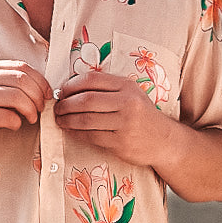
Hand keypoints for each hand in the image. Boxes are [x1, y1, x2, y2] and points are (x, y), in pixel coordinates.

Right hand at [0, 59, 51, 154]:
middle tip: (40, 109)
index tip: (46, 95)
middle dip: (38, 96)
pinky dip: (17, 122)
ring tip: (30, 118)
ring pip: (17, 97)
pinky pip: (8, 116)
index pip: (22, 67)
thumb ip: (9, 84)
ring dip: (30, 110)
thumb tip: (42, 88)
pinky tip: (14, 125)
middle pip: (22, 81)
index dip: (40, 81)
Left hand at [53, 71, 169, 166]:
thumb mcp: (131, 94)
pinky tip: (71, 131)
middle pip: (86, 100)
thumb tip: (71, 89)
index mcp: (127, 86)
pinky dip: (76, 133)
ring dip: (67, 120)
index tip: (61, 91)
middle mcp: (127, 103)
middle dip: (65, 104)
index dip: (71, 85)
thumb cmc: (142, 115)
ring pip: (86, 119)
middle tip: (57, 108)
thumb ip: (107, 89)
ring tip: (60, 120)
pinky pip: (91, 136)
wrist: (164, 140)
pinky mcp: (120, 143)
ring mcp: (125, 124)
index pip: (92, 79)